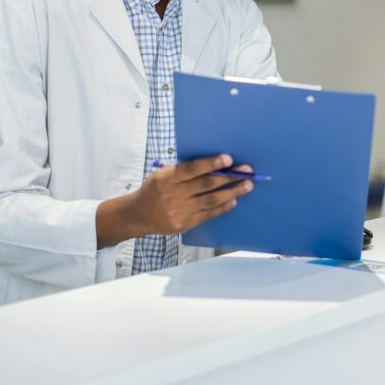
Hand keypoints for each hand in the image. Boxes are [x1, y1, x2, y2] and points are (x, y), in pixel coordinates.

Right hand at [96, 154, 253, 247]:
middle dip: (229, 177)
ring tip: (247, 186)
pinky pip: (207, 215)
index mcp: (166, 178)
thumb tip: (214, 165)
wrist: (137, 215)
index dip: (211, 163)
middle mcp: (172, 195)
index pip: (192, 169)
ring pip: (210, 200)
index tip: (228, 159)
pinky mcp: (183, 225)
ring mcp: (178, 212)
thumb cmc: (154, 189)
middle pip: (205, 185)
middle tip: (247, 171)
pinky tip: (233, 201)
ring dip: (232, 192)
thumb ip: (183, 170)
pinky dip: (222, 207)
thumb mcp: (162, 174)